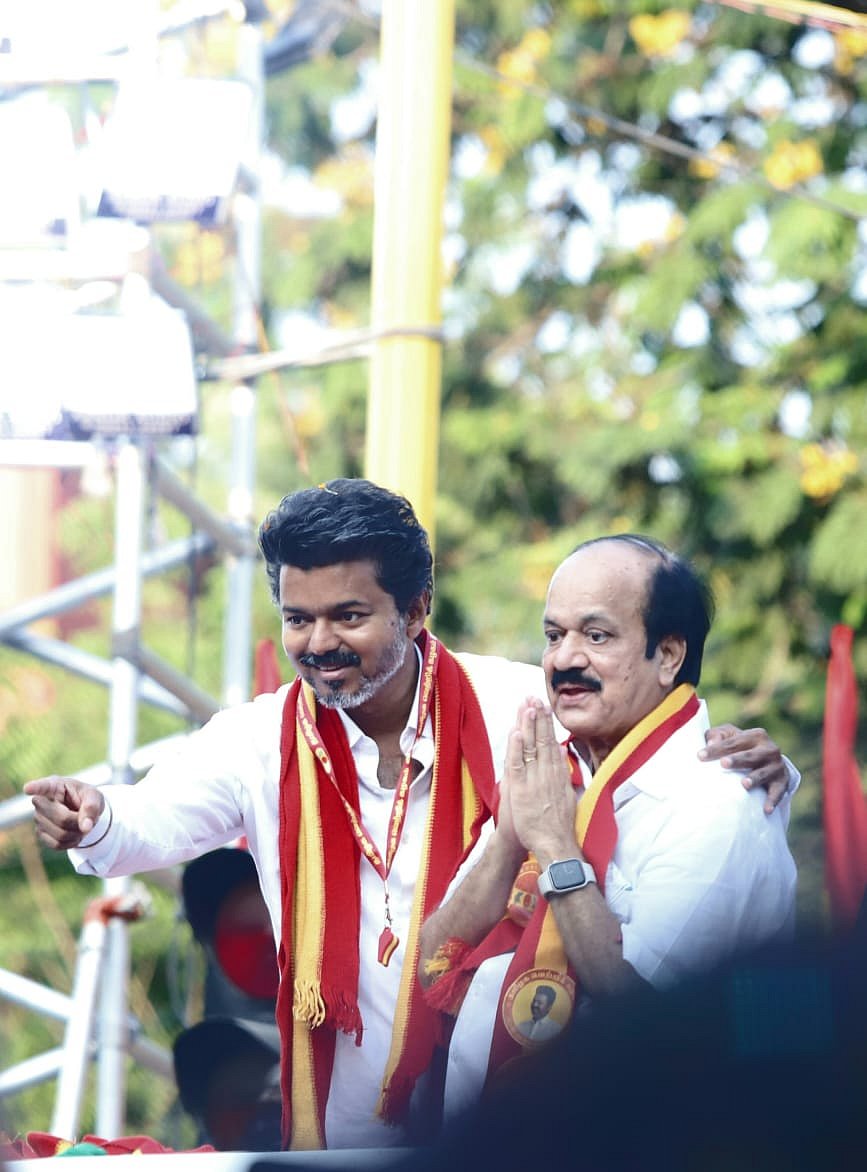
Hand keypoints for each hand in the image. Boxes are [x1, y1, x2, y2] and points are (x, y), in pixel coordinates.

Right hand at [24, 777, 105, 849]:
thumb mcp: (94, 796)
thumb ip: (91, 807)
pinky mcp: (40, 833)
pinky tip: (74, 833)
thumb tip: (85, 827)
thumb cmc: (86, 798)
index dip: (35, 788)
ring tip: (81, 824)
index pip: (43, 786)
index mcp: (55, 785)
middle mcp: (41, 801)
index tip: (28, 788)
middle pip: (61, 818)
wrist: (81, 811)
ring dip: (77, 833)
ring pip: (60, 834)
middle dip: (79, 821)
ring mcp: (38, 818)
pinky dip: (71, 842)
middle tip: (87, 817)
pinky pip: (57, 844)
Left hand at [506, 699, 577, 863]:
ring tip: (527, 706)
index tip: (544, 706)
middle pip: (543, 740)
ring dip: (528, 726)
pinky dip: (517, 749)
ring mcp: (535, 780)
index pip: (552, 743)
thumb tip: (563, 753)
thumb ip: (563, 772)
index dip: (546, 724)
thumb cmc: (559, 824)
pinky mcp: (522, 790)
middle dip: (538, 718)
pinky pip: (518, 765)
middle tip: (535, 697)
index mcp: (558, 774)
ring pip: (531, 748)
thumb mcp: (568, 793)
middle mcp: (548, 773)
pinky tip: (516, 733)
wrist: (554, 844)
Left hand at [699, 725, 787, 814]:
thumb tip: (710, 744)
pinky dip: (773, 800)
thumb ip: (716, 736)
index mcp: (756, 735)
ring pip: (764, 773)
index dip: (716, 748)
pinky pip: (778, 792)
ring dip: (755, 778)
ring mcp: (777, 766)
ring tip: (744, 784)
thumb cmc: (739, 748)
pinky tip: (766, 809)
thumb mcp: (728, 737)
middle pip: (750, 755)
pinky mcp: (782, 782)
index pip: (733, 742)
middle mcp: (769, 749)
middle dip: (737, 760)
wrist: (768, 761)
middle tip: (723, 764)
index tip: (700, 756)